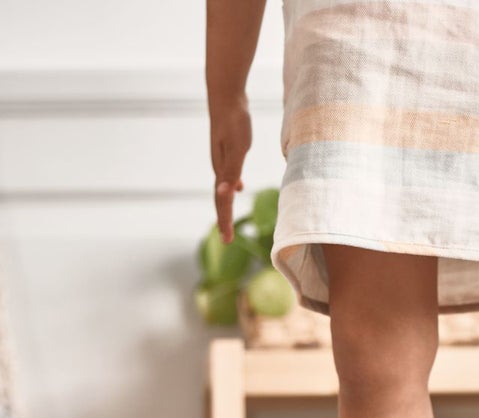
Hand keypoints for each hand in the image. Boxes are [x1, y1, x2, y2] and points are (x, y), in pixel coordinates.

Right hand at [210, 96, 252, 241]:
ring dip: (225, 205)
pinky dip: (231, 187)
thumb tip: (226, 193)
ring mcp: (221, 158)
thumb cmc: (234, 120)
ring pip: (223, 188)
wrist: (225, 94)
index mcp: (222, 170)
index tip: (228, 240)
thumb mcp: (238, 147)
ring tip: (228, 219)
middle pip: (220, 199)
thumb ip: (232, 170)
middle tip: (227, 238)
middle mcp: (219, 167)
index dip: (225, 221)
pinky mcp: (226, 149)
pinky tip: (238, 187)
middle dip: (223, 218)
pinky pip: (228, 175)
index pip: (222, 202)